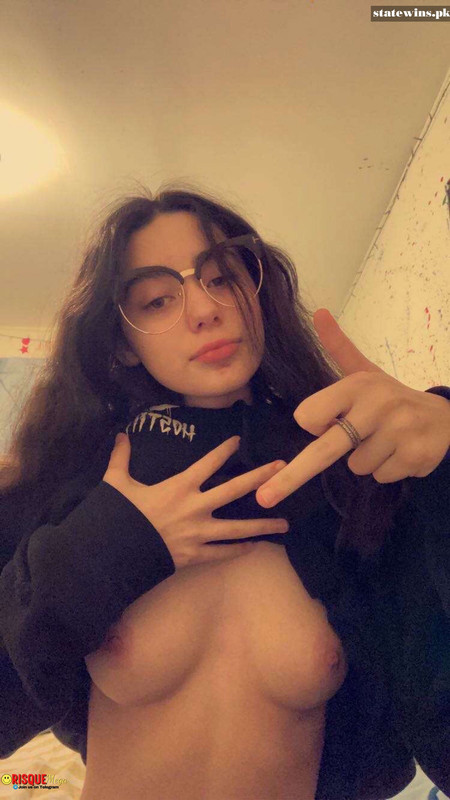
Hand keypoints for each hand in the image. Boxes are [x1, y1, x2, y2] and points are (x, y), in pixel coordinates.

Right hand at [103, 433, 289, 568]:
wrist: (114, 552)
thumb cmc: (118, 516)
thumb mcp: (116, 483)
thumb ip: (121, 458)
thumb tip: (121, 436)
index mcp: (179, 486)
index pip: (208, 463)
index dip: (224, 450)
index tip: (238, 441)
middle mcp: (195, 507)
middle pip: (235, 489)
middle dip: (260, 477)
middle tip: (282, 469)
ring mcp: (198, 532)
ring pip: (238, 527)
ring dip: (263, 525)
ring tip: (285, 523)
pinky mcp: (195, 554)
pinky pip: (222, 553)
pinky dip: (239, 551)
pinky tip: (254, 548)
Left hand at [256, 308, 449, 507]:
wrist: (443, 416)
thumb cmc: (391, 398)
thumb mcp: (365, 371)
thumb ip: (339, 347)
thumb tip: (320, 313)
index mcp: (356, 385)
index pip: (309, 416)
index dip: (314, 425)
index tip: (331, 421)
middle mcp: (376, 404)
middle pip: (324, 449)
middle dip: (291, 477)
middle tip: (264, 497)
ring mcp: (397, 431)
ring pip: (356, 467)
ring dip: (367, 460)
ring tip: (386, 440)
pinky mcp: (414, 455)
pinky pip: (379, 477)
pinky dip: (387, 470)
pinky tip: (401, 451)